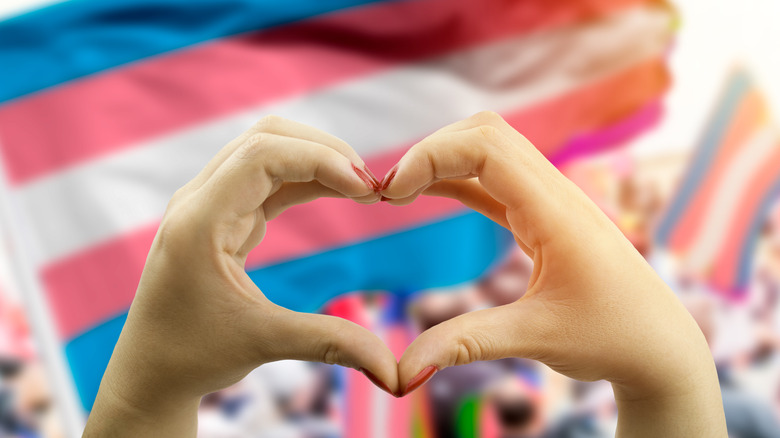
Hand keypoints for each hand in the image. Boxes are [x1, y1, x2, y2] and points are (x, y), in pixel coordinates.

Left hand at [84, 116, 398, 436]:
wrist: (150, 371)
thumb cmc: (193, 356)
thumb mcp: (264, 344)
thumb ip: (331, 343)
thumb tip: (394, 370)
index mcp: (199, 221)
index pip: (262, 155)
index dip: (321, 160)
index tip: (367, 189)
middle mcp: (199, 201)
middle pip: (266, 138)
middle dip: (324, 151)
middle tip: (371, 186)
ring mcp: (208, 204)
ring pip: (268, 152)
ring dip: (317, 161)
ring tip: (363, 189)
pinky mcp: (222, 215)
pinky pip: (268, 179)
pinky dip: (306, 179)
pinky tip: (339, 191)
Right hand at [382, 112, 726, 435]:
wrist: (658, 345)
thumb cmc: (612, 338)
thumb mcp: (536, 338)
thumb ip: (466, 344)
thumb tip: (401, 373)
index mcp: (556, 211)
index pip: (487, 147)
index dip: (431, 156)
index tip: (392, 195)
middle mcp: (555, 193)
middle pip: (485, 133)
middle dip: (430, 150)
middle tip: (388, 192)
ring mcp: (551, 200)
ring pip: (490, 150)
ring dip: (442, 160)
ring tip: (398, 193)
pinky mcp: (544, 216)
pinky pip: (495, 180)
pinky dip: (457, 179)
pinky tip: (428, 192)